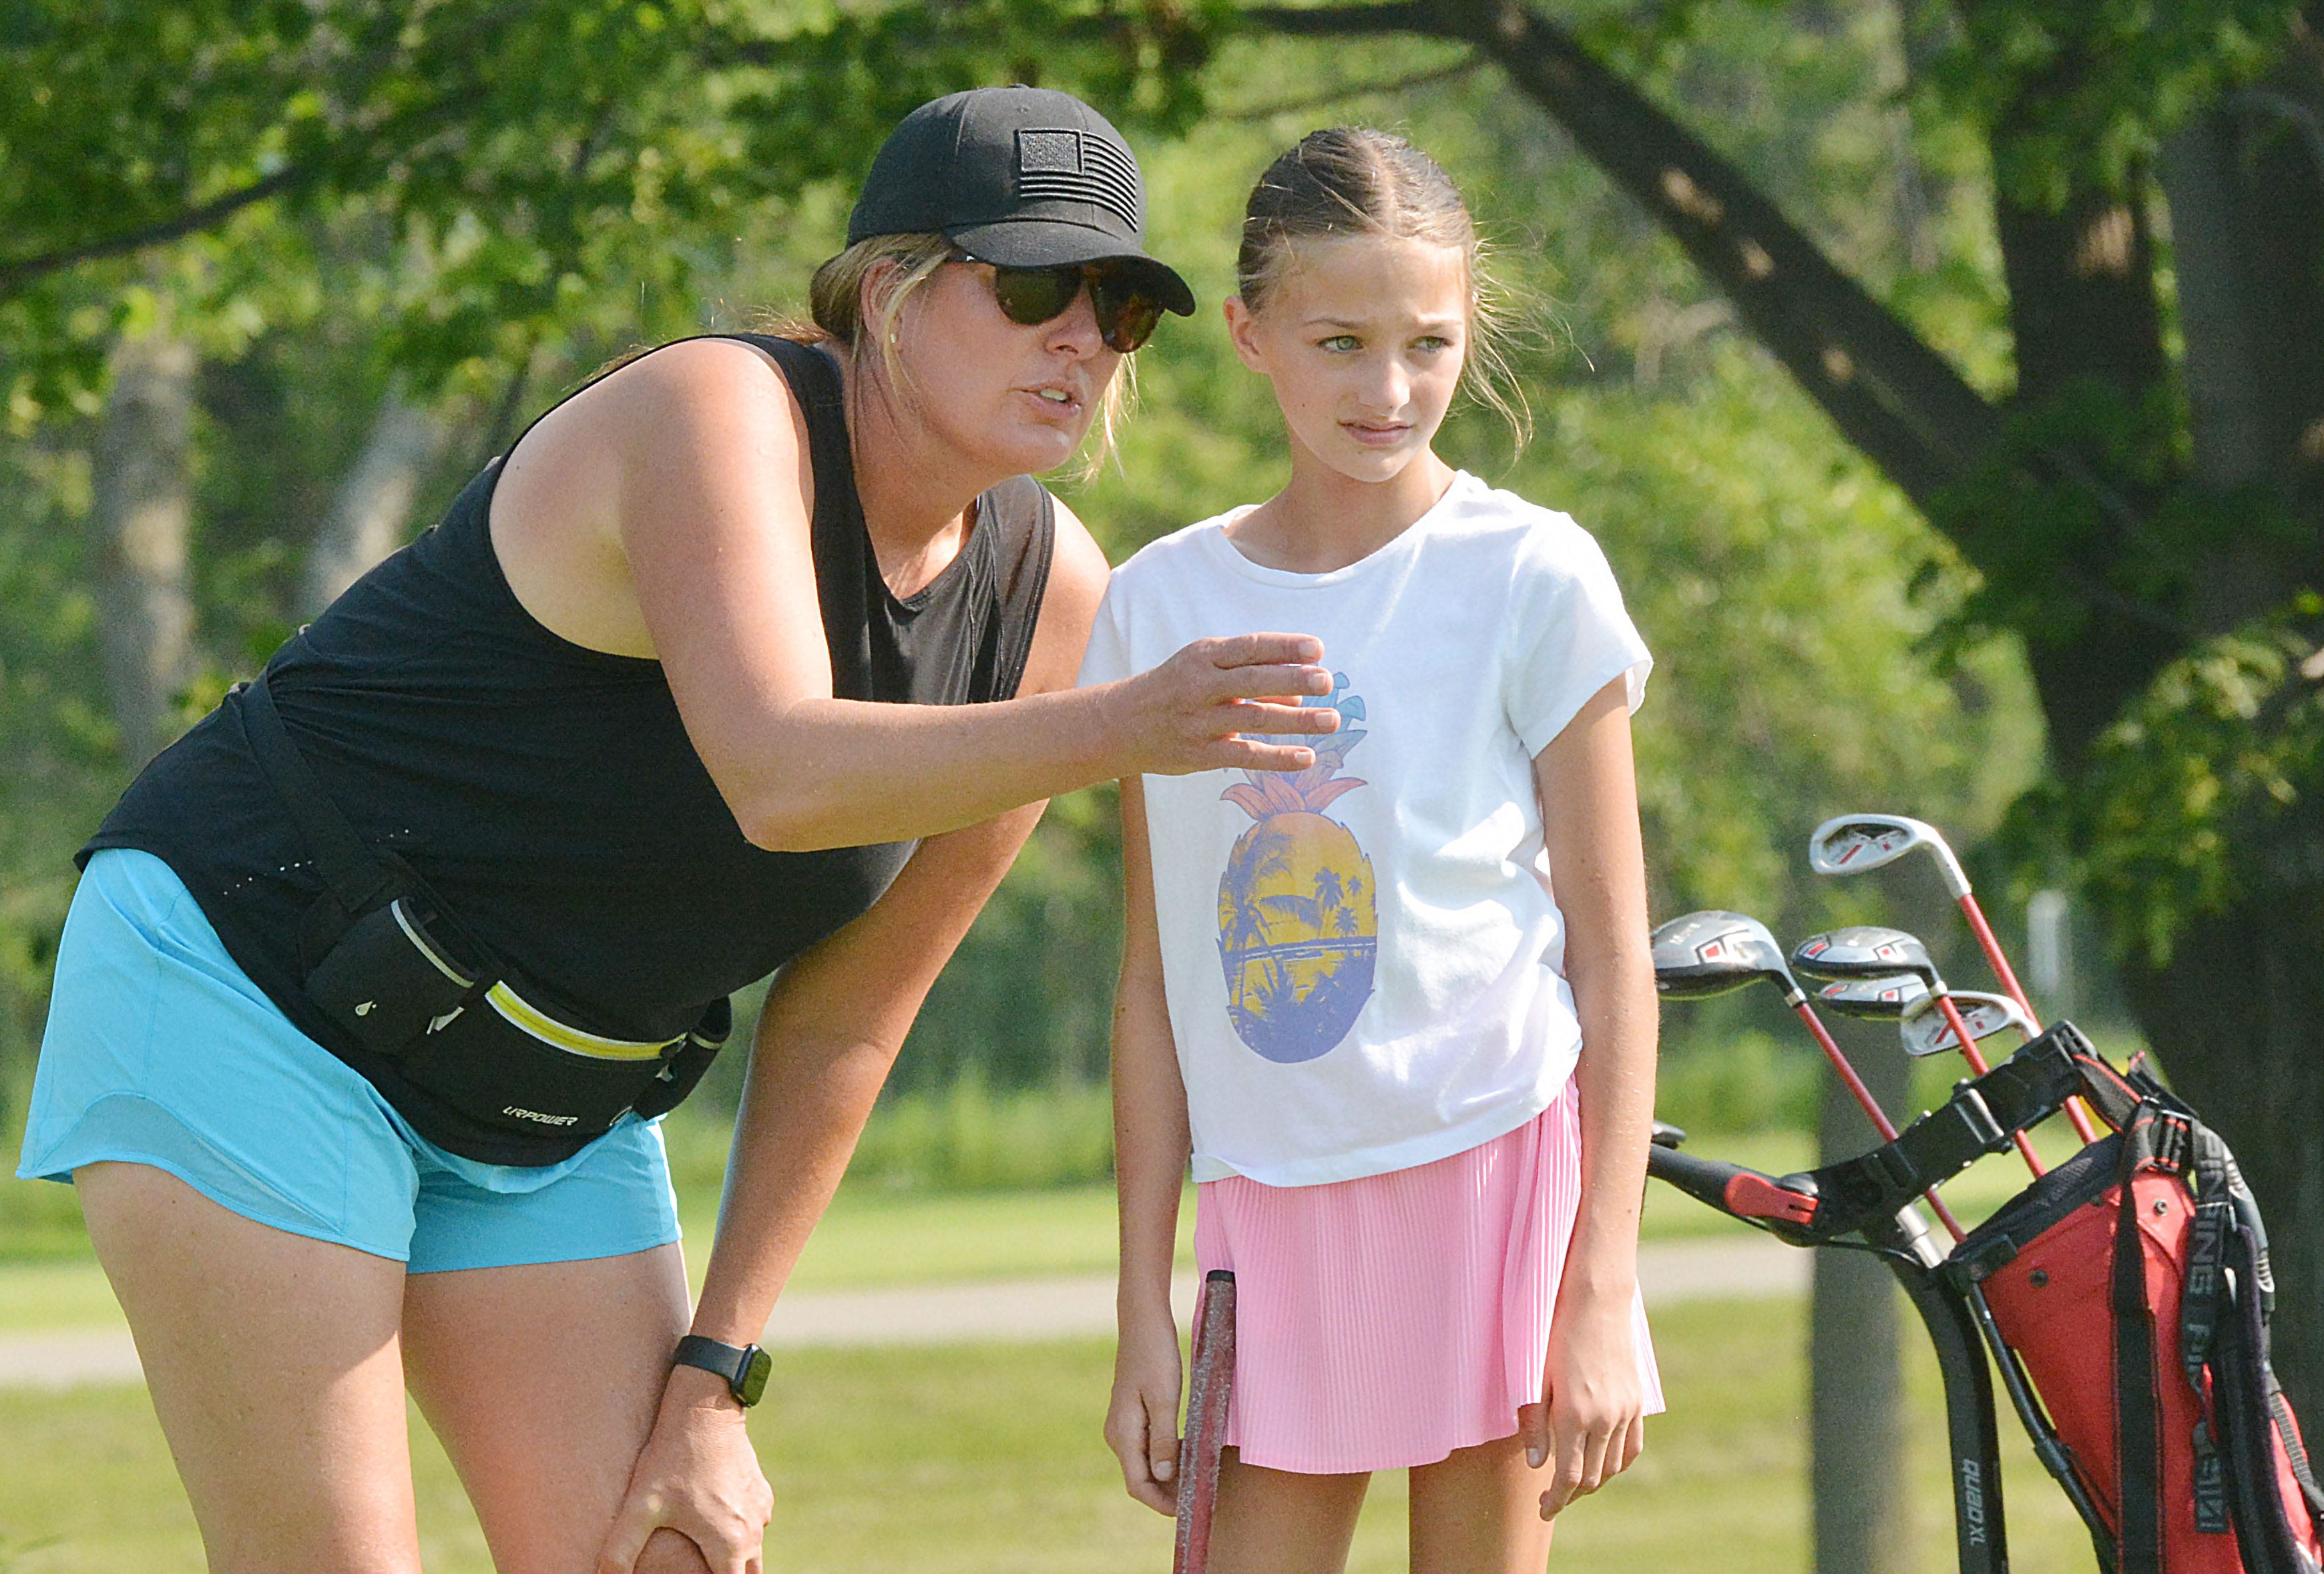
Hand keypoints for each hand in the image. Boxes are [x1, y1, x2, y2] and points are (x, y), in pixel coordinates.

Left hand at [596, 1366, 774, 1573]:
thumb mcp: (641, 1506)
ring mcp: (762, 1511)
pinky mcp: (762, 1492)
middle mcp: (753, 1531)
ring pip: (754, 1552)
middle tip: (699, 1568)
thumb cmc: (673, 1459)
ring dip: (735, 1559)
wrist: (704, 1409)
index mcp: (729, 1544)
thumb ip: (620, 1549)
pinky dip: (741, 1534)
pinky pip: (757, 1526)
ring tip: (706, 1556)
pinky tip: (714, 1522)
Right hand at [1104, 1309, 1183, 1513]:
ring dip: (1168, 1476)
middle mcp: (1118, 1435)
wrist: (1143, 1322)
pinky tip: (1186, 1453)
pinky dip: (1165, 1457)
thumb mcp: (1165, 1397)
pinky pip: (1147, 1448)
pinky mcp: (1131, 1416)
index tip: (1188, 1511)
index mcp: (1123, 1434)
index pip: (1138, 1485)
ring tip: (1197, 1477)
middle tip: (1200, 1495)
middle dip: (1167, 1493)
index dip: (1161, 1504)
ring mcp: (1123, 1426)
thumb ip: (1163, 1439)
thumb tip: (1164, 1476)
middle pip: (1140, 1479)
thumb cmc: (1155, 1355)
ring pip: (1144, 1465)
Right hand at [1115, 634, 1338, 776]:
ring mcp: (1199, 721)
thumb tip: (1299, 693)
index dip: (1284, 647)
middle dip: (1293, 679)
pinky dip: (1278, 757)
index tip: (1317, 649)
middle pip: (1253, 680)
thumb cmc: (1174, 691)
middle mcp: (1200, 685)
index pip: (1249, 647)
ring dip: (1296, 720)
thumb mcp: (1205, 671)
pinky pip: (1245, 755)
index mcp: (1203, 656)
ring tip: (1331, 720)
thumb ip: (1250, 678)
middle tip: (1327, 681)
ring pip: (1254, 718)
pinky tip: (1306, 758)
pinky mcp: (1199, 754)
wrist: (1119, 724)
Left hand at [1520, 1292, 1645, 1519]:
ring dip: (1594, 1482)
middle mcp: (1604, 1418)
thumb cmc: (1555, 1334)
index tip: (1544, 1509)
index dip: (1556, 1500)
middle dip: (1571, 1495)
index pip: (1568, 1476)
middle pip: (1592, 1477)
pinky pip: (1632, 1447)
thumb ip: (1534, 1422)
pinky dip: (1617, 1464)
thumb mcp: (1535, 1376)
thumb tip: (1536, 1465)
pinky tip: (1603, 1464)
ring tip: (1573, 1483)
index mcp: (1574, 1414)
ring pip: (1613, 1467)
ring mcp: (1625, 1411)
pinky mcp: (1636, 1402)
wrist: (1596, 1301)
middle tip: (1552, 1499)